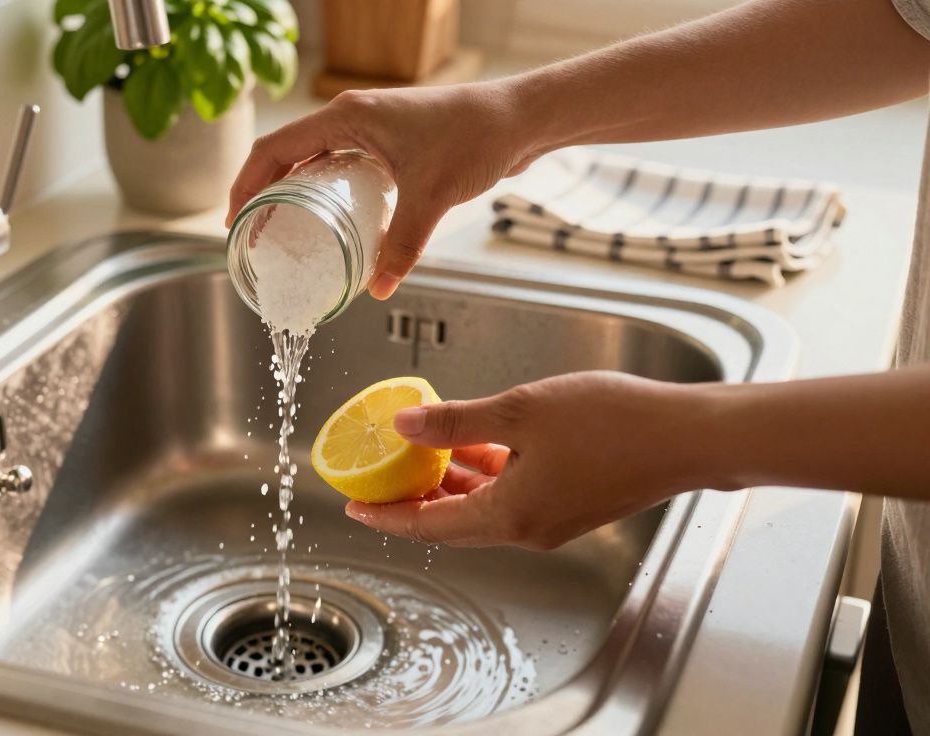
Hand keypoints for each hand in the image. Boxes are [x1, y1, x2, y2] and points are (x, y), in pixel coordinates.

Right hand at [227, 81, 541, 298]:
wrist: (519, 119)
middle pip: (286, 156)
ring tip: (282, 234)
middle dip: (262, 194)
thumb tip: (379, 290)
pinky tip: (331, 225)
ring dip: (293, 194)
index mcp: (346, 117)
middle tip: (253, 236)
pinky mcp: (389, 144)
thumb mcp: (432, 195)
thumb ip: (403, 243)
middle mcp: (351, 119)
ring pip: (314, 162)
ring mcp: (369, 130)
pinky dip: (326, 194)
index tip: (236, 224)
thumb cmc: (476, 136)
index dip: (246, 186)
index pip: (275, 149)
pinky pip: (341, 168)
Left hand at [345, 371, 723, 549]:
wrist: (689, 438)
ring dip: (450, 486)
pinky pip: (512, 498)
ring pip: (483, 509)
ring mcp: (552, 521)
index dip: (387, 514)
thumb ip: (457, 422)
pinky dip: (486, 477)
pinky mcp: (572, 506)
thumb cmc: (614, 423)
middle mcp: (528, 530)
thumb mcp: (521, 412)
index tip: (353, 505)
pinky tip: (476, 446)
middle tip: (379, 479)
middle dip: (413, 501)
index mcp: (509, 516)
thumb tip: (402, 425)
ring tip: (419, 455)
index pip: (428, 525)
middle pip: (452, 523)